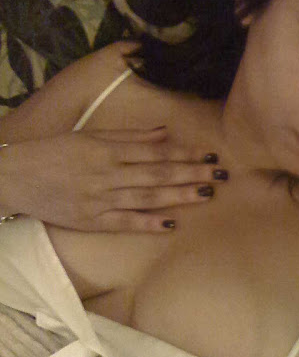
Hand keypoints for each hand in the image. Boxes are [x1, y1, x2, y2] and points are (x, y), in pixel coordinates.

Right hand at [0, 127, 226, 231]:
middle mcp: (108, 174)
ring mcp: (101, 199)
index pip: (156, 152)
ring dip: (179, 196)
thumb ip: (129, 135)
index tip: (208, 154)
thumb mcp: (90, 135)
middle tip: (220, 174)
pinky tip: (171, 224)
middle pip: (158, 174)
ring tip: (206, 194)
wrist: (17, 178)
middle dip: (192, 174)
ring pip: (148, 197)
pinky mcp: (93, 221)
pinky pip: (125, 223)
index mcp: (108, 149)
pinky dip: (148, 224)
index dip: (184, 153)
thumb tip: (164, 132)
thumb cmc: (55, 151)